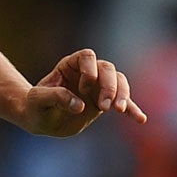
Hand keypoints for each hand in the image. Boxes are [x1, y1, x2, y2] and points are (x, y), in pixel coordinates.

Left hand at [19, 49, 146, 136]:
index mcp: (70, 65)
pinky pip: (122, 104)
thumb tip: (79, 106)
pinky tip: (140, 119)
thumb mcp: (38, 100)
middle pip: (107, 69)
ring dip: (122, 94)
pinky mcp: (104, 103)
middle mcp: (87, 73)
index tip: (84, 86)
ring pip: (119, 82)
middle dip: (109, 86)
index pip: (87, 57)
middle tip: (105, 106)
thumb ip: (56, 98)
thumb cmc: (35, 106)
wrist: (40, 119)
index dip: (89, 69)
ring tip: (119, 110)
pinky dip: (131, 110)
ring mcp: (98, 87)